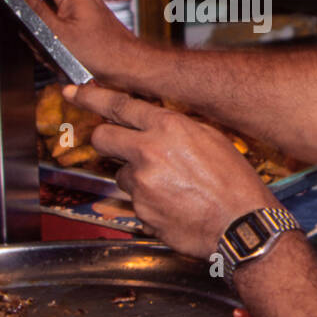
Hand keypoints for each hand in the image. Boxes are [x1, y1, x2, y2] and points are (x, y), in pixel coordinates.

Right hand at [20, 0, 140, 85]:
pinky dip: (53, 39)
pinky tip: (59, 55)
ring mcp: (78, 6)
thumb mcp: (58, 34)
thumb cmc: (101, 51)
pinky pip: (56, 24)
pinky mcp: (80, 19)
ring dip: (42, 33)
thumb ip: (34, 11)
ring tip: (52, 51)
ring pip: (45, 13)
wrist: (126, 66)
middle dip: (30, 17)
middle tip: (36, 37)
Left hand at [63, 84, 278, 259]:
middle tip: (119, 146)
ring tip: (170, 186)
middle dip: (106, 140)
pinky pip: (134, 202)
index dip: (90, 96)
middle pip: (103, 137)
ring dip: (136, 177)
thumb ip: (175, 128)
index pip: (118, 105)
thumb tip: (152, 124)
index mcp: (168, 128)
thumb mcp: (211, 138)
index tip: (73, 91)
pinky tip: (174, 205)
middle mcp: (149, 152)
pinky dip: (148, 203)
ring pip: (120, 174)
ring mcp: (141, 185)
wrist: (242, 225)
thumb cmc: (234, 182)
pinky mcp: (140, 212)